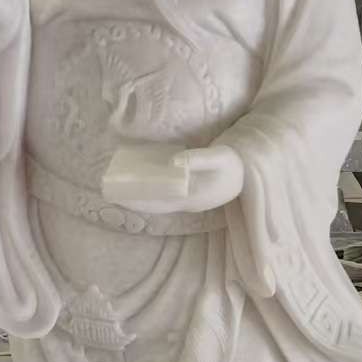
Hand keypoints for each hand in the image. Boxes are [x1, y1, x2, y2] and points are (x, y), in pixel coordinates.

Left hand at [113, 146, 243, 214]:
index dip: (138, 200)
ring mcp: (189, 196)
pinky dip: (153, 187)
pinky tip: (142, 178)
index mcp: (193, 198)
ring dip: (142, 194)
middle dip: (134, 199)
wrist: (250, 169)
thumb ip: (198, 159)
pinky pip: (167, 191)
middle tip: (110, 191)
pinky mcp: (191, 189)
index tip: (118, 195)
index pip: (158, 202)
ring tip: (122, 185)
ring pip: (160, 198)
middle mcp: (188, 201)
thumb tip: (173, 162)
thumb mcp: (219, 157)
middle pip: (155, 203)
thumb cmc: (235, 163)